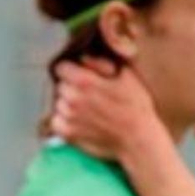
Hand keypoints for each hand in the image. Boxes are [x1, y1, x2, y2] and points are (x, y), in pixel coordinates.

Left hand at [50, 58, 169, 162]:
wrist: (137, 138)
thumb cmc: (135, 105)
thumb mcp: (125, 75)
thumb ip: (100, 62)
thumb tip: (83, 57)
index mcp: (84, 81)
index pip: (61, 67)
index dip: (71, 69)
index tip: (80, 74)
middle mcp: (72, 99)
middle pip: (60, 86)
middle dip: (71, 86)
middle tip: (88, 94)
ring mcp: (68, 118)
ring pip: (58, 103)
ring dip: (67, 104)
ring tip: (86, 109)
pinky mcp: (68, 134)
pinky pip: (56, 121)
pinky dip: (64, 120)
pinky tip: (79, 120)